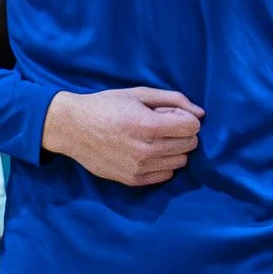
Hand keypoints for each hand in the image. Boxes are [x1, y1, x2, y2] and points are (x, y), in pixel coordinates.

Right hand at [41, 86, 202, 186]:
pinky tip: (147, 154)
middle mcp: (146, 150)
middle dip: (181, 133)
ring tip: (153, 141)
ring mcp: (139, 168)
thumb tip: (201, 114)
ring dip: (173, 150)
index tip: (170, 115)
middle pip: (189, 145)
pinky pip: (165, 176)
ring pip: (181, 162)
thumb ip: (173, 100)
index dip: (185, 118)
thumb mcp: (138, 93)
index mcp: (148, 125)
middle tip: (161, 127)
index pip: (193, 127)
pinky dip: (162, 164)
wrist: (71, 128)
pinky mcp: (132, 180)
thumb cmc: (105, 106)